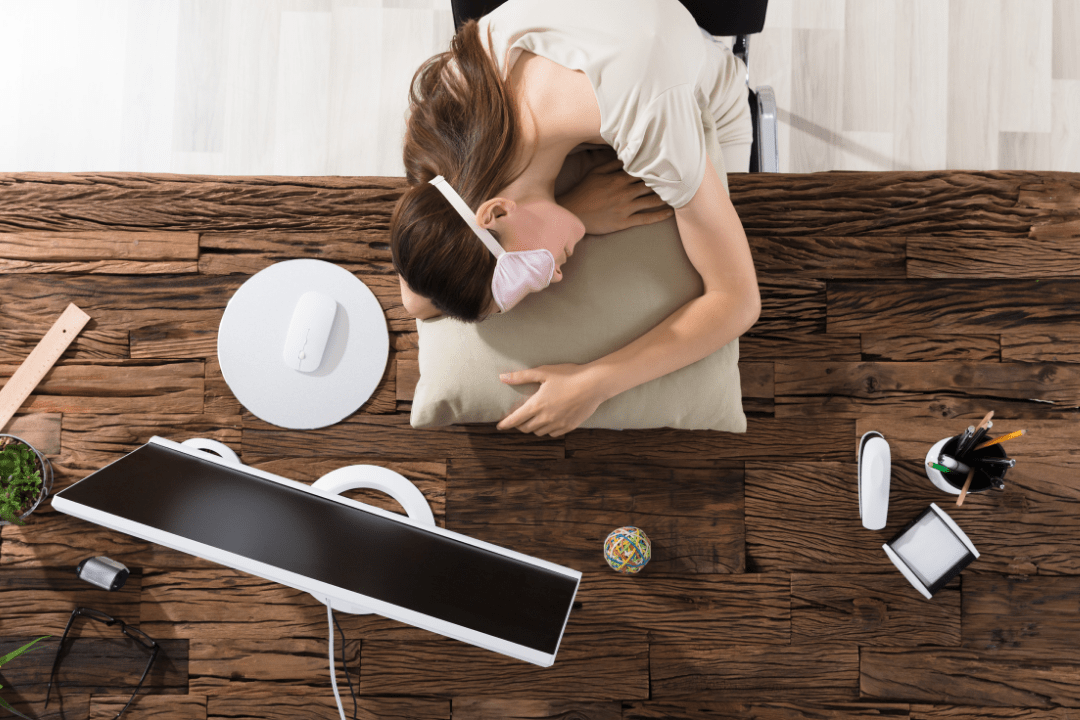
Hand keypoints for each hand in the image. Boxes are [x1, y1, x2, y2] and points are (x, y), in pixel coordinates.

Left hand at [496, 364, 608, 436]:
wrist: (593, 384)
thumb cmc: (568, 375)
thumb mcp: (543, 372)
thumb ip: (522, 376)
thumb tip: (502, 377)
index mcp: (537, 405)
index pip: (516, 419)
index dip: (505, 424)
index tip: (499, 426)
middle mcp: (546, 418)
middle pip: (526, 428)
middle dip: (519, 425)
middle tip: (518, 420)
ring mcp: (558, 424)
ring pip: (539, 432)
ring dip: (533, 428)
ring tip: (534, 420)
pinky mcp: (569, 427)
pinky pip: (553, 433)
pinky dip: (547, 430)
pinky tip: (549, 422)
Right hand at [556, 159, 673, 235]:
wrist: (573, 213)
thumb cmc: (583, 192)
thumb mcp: (595, 172)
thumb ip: (612, 163)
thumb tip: (627, 155)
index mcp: (619, 178)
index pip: (643, 170)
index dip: (657, 167)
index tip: (671, 163)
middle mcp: (625, 192)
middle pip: (651, 185)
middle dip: (666, 181)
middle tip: (682, 177)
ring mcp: (626, 208)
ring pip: (651, 201)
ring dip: (666, 197)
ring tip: (680, 194)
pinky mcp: (624, 222)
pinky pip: (645, 219)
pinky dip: (659, 216)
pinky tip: (670, 213)